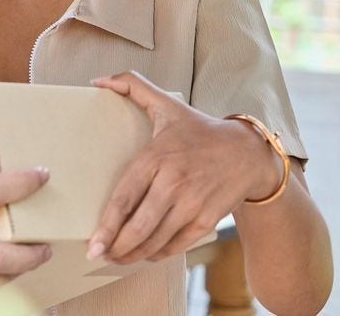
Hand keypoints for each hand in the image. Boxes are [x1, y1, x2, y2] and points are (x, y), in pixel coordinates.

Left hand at [88, 71, 281, 264]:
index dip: (106, 226)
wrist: (247, 152)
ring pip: (156, 240)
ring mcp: (192, 203)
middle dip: (116, 247)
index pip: (124, 198)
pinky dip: (159, 253)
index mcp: (157, 157)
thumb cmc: (200, 130)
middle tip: (101, 254)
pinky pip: (177, 244)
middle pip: (138, 226)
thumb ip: (132, 86)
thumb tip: (98, 80)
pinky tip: (147, 254)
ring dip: (134, 255)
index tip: (92, 243)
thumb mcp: (167, 104)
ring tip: (118, 258)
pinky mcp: (207, 219)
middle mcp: (173, 182)